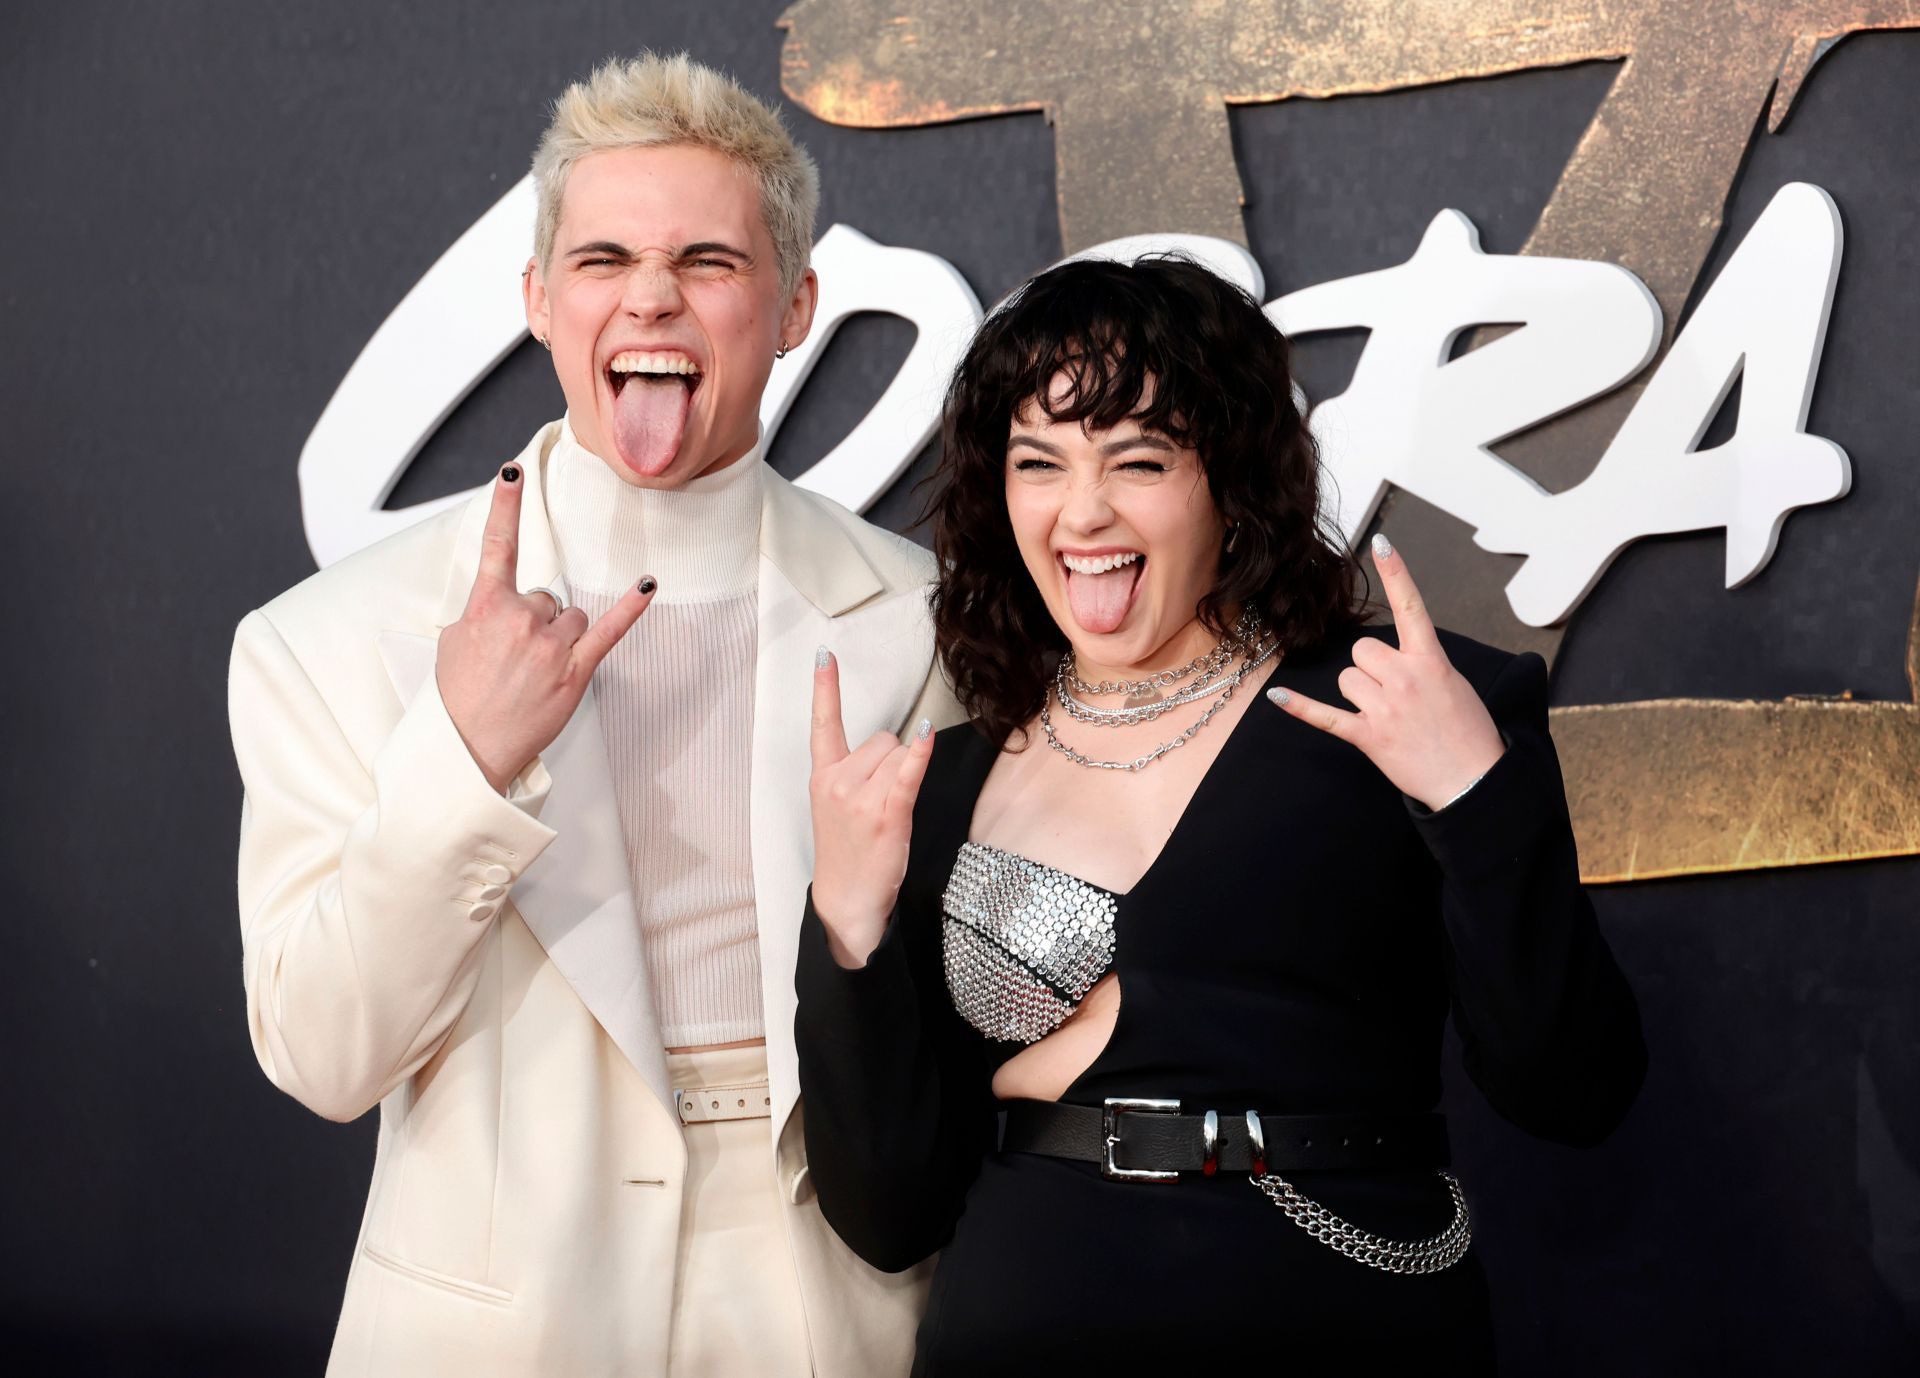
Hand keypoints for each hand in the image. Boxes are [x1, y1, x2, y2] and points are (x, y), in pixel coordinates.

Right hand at [436, 463, 655, 793]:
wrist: (468, 748)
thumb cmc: (458, 699)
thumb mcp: (455, 642)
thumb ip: (483, 613)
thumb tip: (505, 604)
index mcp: (485, 607)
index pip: (497, 547)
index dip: (505, 507)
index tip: (513, 472)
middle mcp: (520, 619)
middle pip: (544, 597)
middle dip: (534, 622)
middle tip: (513, 660)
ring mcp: (550, 645)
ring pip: (570, 617)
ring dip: (559, 637)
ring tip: (535, 672)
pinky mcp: (576, 670)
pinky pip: (609, 631)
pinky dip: (631, 607)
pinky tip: (648, 584)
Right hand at [809, 648, 934, 967]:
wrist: (847, 899)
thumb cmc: (847, 851)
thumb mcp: (834, 807)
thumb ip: (851, 773)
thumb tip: (889, 746)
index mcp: (822, 776)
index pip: (822, 724)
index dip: (824, 688)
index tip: (825, 655)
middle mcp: (839, 781)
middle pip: (880, 739)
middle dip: (888, 760)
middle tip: (879, 800)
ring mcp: (862, 797)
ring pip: (897, 754)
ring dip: (902, 774)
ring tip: (889, 811)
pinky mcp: (888, 813)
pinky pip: (907, 773)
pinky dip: (919, 753)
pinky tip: (926, 734)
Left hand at [1265, 533, 1504, 810]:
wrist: (1475, 782)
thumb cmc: (1469, 734)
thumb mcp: (1455, 685)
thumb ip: (1423, 664)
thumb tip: (1395, 659)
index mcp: (1432, 661)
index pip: (1412, 607)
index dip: (1396, 572)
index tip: (1380, 542)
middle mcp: (1406, 678)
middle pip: (1362, 649)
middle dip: (1371, 668)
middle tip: (1396, 694)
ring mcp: (1385, 708)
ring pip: (1347, 678)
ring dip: (1359, 693)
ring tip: (1388, 716)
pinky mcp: (1369, 736)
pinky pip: (1326, 716)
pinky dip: (1300, 708)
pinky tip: (1276, 697)